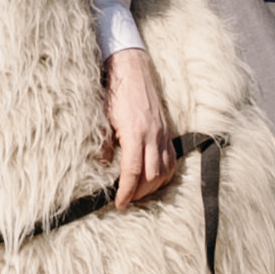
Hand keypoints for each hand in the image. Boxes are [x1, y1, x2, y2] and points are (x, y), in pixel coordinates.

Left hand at [104, 46, 179, 208]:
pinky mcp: (168, 131)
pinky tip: (155, 179)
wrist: (132, 70)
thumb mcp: (104, 119)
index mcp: (135, 133)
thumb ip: (105, 144)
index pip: (132, 171)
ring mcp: (163, 133)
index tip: (119, 203)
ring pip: (165, 170)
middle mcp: (153, 136)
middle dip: (139, 192)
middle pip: (152, 175)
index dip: (126, 191)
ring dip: (153, 186)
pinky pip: (172, 159)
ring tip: (139, 192)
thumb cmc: (116, 93)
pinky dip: (165, 173)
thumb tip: (103, 166)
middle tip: (127, 199)